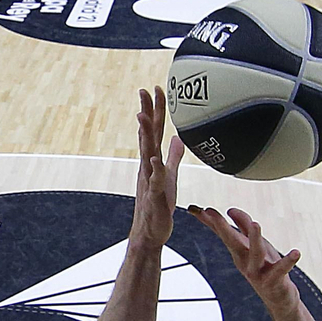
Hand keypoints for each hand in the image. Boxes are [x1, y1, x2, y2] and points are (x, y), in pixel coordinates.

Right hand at [129, 87, 184, 246]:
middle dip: (147, 112)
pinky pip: (154, 180)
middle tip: (145, 90)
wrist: (151, 231)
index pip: (153, 130)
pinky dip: (154, 168)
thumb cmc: (159, 204)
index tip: (156, 89)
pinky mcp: (154, 196)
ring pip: (147, 152)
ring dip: (144, 134)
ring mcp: (149, 180)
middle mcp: (148, 166)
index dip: (155, 110)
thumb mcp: (169, 175)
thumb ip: (173, 156)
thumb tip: (178, 138)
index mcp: (153, 160)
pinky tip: (153, 158)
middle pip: (147, 134)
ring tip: (143, 116)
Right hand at [188, 206, 301, 306]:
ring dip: (255, 239)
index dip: (210, 221)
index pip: (222, 233)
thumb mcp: (254, 246)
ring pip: (255, 254)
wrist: (279, 299)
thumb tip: (230, 210)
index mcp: (239, 252)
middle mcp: (245, 261)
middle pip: (231, 241)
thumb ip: (243, 227)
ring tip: (256, 224)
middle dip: (221, 227)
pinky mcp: (274, 281)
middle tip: (209, 212)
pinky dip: (288, 261)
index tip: (194, 208)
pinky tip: (296, 252)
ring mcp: (258, 272)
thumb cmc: (266, 269)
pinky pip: (281, 270)